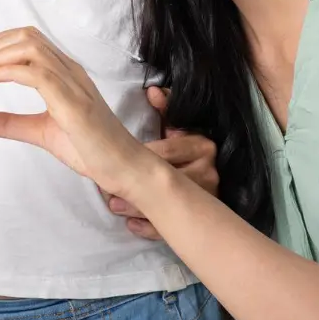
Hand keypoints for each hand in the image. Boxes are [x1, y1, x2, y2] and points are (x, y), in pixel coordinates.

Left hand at [0, 28, 158, 199]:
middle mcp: (69, 70)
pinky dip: (8, 71)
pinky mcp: (73, 102)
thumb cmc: (91, 149)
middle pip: (27, 35)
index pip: (28, 39)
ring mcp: (73, 83)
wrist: (124, 167)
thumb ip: (10, 124)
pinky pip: (37, 73)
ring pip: (31, 47)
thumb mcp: (40, 132)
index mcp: (64, 73)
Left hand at [109, 85, 218, 239]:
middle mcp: (209, 172)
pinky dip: (150, 228)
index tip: (116, 162)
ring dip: (139, 210)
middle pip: (166, 183)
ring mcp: (208, 197)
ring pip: (170, 207)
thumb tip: (152, 91)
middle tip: (109, 195)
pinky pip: (174, 226)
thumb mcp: (175, 126)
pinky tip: (132, 225)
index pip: (165, 152)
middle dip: (135, 189)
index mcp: (202, 146)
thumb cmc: (182, 147)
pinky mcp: (201, 219)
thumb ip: (164, 109)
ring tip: (115, 207)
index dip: (138, 158)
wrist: (203, 175)